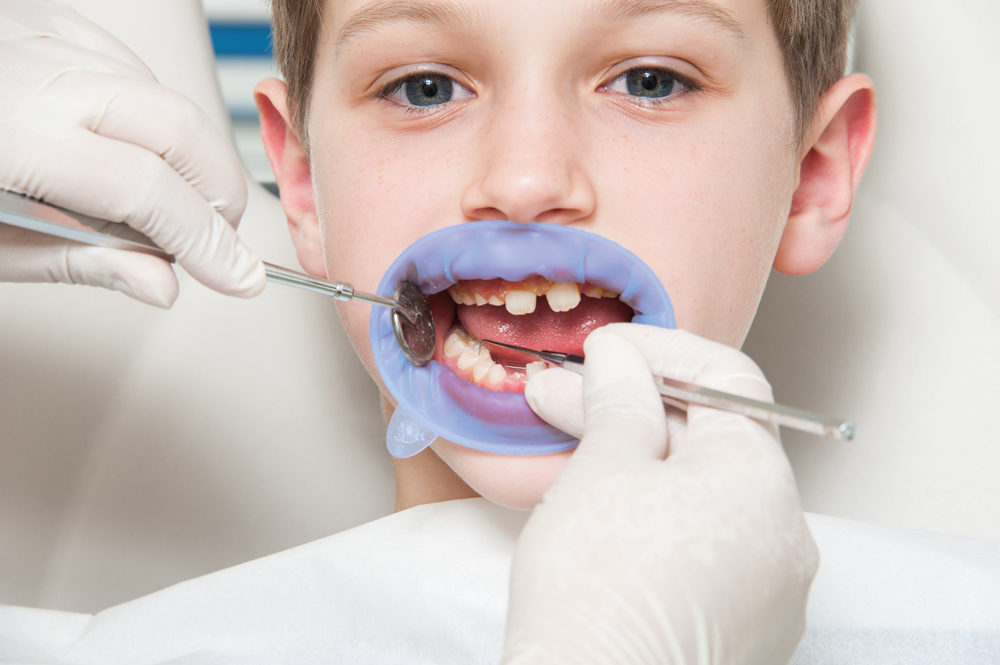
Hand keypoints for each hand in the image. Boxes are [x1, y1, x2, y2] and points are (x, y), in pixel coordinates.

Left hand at [0, 0, 263, 306]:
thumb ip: (83, 262)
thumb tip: (161, 284)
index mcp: (12, 140)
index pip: (149, 193)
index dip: (207, 242)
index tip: (238, 275)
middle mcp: (34, 76)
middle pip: (182, 129)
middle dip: (219, 193)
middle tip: (214, 239)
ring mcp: (44, 38)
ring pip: (167, 96)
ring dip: (188, 158)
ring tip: (159, 201)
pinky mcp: (53, 22)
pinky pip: (134, 68)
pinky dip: (150, 117)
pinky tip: (126, 148)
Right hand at [504, 323, 818, 664]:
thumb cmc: (596, 593)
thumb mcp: (602, 471)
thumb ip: (619, 401)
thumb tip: (621, 360)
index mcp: (760, 480)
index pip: (729, 381)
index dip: (661, 352)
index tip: (606, 352)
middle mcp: (784, 533)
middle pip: (714, 438)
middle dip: (635, 408)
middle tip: (564, 395)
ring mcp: (769, 587)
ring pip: (706, 493)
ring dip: (642, 460)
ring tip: (573, 448)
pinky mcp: (743, 624)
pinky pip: (707, 543)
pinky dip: (661, 514)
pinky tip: (606, 509)